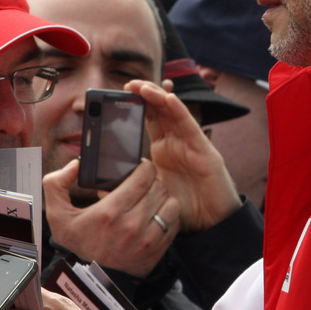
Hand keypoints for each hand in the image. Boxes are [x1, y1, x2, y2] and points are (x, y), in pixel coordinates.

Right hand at [42, 158, 179, 277]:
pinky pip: (175, 223)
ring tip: (152, 199)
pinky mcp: (157, 251)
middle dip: (152, 181)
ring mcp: (147, 239)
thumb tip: (75, 165)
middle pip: (159, 188)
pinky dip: (168, 216)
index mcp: (110, 212)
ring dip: (163, 198)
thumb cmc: (77, 245)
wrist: (90, 282)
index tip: (139, 168)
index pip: (144, 177)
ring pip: (171, 204)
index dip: (144, 167)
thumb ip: (56, 185)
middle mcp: (132, 225)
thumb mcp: (57, 216)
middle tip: (144, 184)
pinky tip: (156, 215)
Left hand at [128, 79, 241, 231]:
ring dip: (159, 98)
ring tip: (143, 87)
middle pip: (161, 111)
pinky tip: (169, 99)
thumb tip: (99, 188)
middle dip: (146, 95)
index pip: (150, 120)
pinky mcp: (205, 151)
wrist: (210, 225)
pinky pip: (190, 127)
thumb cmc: (183, 209)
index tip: (120, 93)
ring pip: (174, 114)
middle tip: (128, 85)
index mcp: (163, 150)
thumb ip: (130, 188)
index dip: (138, 104)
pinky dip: (180, 111)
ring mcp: (191, 144)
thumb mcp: (150, 195)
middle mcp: (177, 143)